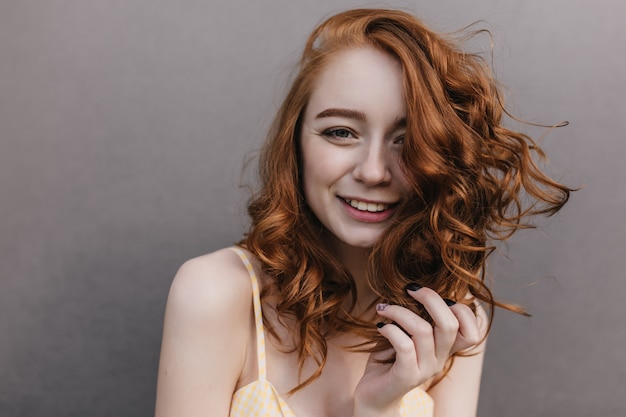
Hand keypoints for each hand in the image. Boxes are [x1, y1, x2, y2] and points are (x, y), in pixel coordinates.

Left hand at [353, 285, 481, 416]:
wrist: (374, 395)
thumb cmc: (389, 358)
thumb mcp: (407, 334)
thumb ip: (418, 316)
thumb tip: (415, 286)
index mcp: (444, 348)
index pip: (473, 331)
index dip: (461, 308)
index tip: (433, 297)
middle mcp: (440, 359)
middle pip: (450, 325)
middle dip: (431, 298)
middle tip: (410, 289)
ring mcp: (425, 369)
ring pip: (423, 331)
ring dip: (400, 312)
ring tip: (384, 308)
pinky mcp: (407, 376)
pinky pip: (405, 345)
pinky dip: (391, 329)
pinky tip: (380, 325)